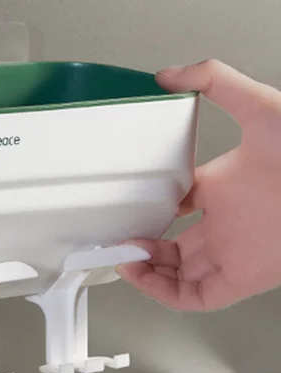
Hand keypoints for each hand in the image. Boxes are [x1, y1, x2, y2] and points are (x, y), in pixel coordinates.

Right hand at [118, 59, 280, 310]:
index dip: (149, 210)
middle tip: (116, 239)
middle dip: (140, 246)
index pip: (177, 207)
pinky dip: (160, 291)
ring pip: (177, 276)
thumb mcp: (257, 104)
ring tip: (121, 256)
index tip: (125, 207)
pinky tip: (140, 273)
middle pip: (172, 247)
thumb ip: (214, 80)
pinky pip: (192, 297)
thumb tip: (170, 75)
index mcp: (224, 190)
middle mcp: (227, 225)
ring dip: (144, 271)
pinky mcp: (241, 279)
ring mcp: (232, 253)